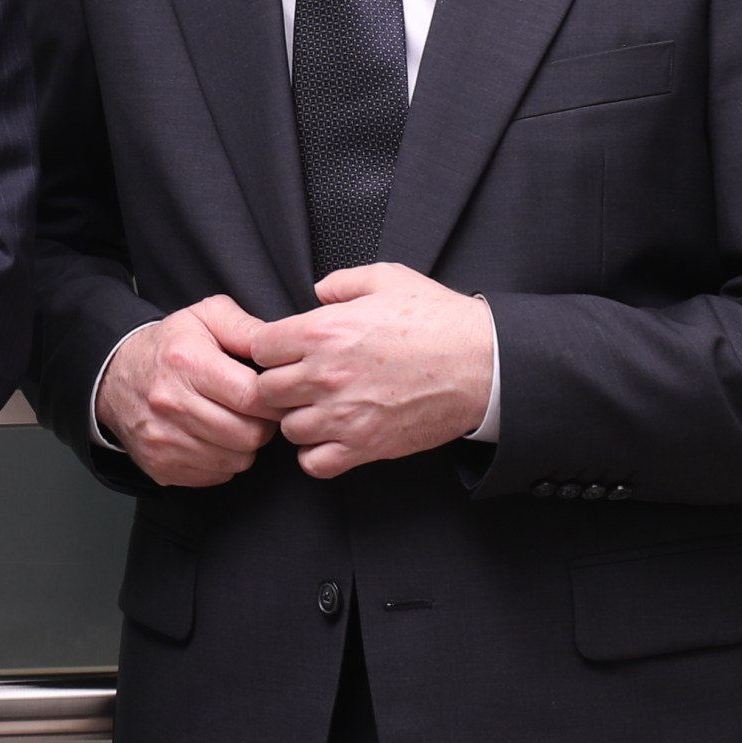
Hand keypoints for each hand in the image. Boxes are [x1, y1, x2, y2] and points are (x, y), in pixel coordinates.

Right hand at [95, 295, 277, 488]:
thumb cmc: (169, 347)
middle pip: (248, 434)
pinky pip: (217, 475)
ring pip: (237, 460)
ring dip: (245, 444)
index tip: (274, 395)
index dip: (273, 400)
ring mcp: (163, 440)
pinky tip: (215, 438)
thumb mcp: (205, 317)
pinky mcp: (161, 466)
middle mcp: (170, 403)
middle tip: (257, 411)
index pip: (250, 397)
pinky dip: (225, 461)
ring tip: (235, 422)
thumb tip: (278, 350)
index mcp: (186, 362)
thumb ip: (246, 327)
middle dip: (263, 424)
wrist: (114, 377)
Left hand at [244, 266, 495, 477]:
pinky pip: (314, 463)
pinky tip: (332, 437)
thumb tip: (318, 291)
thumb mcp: (387, 279)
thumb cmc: (438, 320)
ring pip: (287, 428)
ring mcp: (342, 415)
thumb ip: (342, 283)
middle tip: (300, 381)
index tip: (284, 351)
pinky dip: (316, 454)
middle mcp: (324, 375)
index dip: (269, 348)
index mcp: (322, 331)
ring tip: (320, 408)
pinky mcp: (364, 446)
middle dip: (278, 384)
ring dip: (298, 419)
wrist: (483, 363)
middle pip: (265, 390)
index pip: (258, 347)